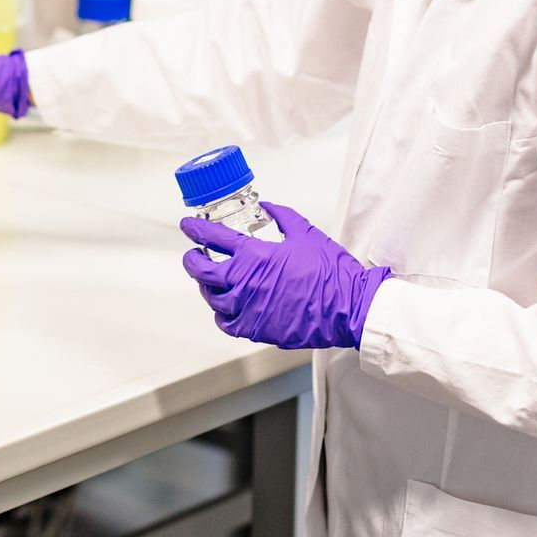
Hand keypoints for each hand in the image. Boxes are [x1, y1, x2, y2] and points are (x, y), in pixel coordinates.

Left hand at [181, 203, 391, 350]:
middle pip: (202, 271)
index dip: (196, 230)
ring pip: (212, 298)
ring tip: (208, 279)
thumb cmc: (330, 272)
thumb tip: (268, 207)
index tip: (188, 225)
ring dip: (206, 286)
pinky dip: (220, 313)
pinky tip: (224, 306)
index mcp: (255, 256)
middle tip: (193, 254)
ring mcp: (249, 309)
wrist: (347, 307)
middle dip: (192, 260)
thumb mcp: (305, 233)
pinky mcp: (257, 329)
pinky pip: (227, 323)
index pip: (214, 238)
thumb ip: (281, 216)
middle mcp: (245, 283)